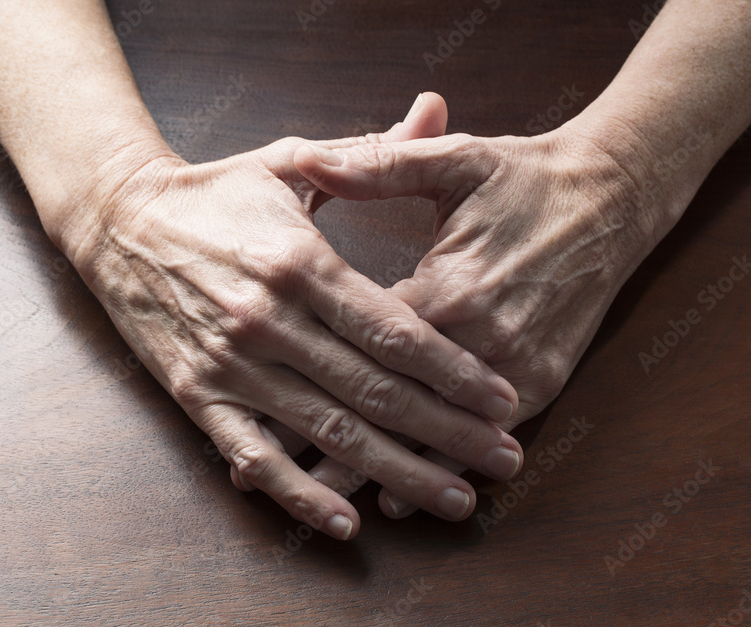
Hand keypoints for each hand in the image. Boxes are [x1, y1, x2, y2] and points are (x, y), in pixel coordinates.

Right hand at [60, 95, 523, 538]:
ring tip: (454, 499)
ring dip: (394, 471)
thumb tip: (436, 108)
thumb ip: (367, 152)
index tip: (501, 400)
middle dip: (447, 431)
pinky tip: (344, 519)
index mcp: (300, 263)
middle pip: (374, 390)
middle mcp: (270, 321)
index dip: (454, 371)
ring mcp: (232, 364)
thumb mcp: (287, 161)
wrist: (118, 223)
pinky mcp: (197, 394)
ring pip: (326, 431)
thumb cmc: (214, 195)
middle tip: (504, 459)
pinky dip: (298, 492)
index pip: (394, 330)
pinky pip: (253, 454)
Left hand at [293, 116, 655, 516]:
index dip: (308, 371)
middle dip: (328, 437)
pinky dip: (437, 466)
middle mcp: (480, 337)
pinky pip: (481, 439)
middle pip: (392, 401)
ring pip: (433, 432)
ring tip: (321, 498)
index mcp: (446, 285)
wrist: (612, 198)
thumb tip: (312, 158)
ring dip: (376, 467)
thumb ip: (379, 164)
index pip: (366, 344)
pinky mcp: (543, 381)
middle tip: (268, 466)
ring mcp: (515, 367)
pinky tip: (399, 499)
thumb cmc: (524, 177)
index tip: (258, 394)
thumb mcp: (454, 160)